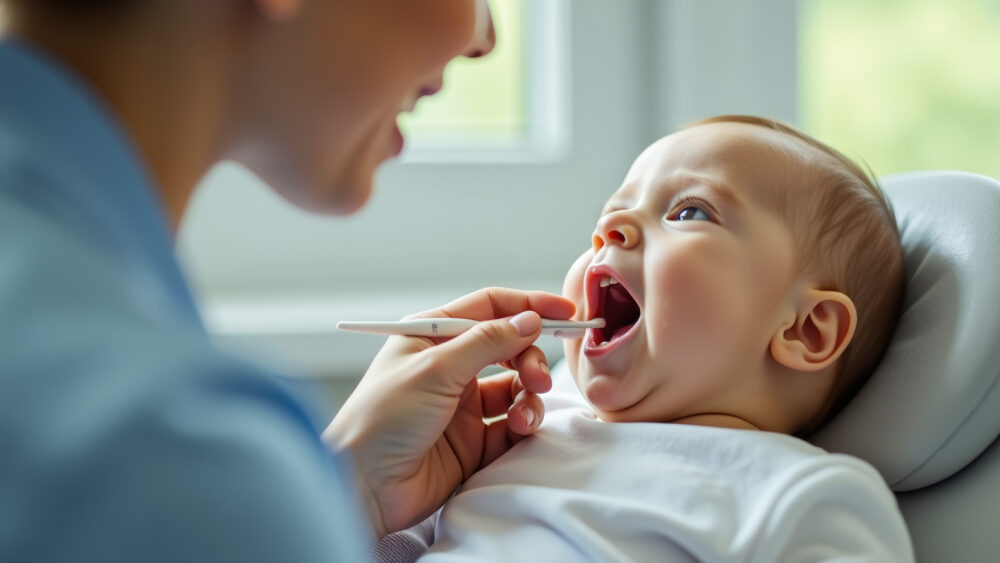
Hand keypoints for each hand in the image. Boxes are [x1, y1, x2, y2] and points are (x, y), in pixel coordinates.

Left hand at [322, 287, 574, 537]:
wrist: (362, 487)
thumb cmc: (381, 419)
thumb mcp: (435, 369)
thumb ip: (487, 342)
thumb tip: (529, 319)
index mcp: (431, 336)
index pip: (489, 308)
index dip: (528, 307)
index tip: (565, 312)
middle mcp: (449, 367)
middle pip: (509, 348)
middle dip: (530, 360)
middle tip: (538, 379)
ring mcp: (461, 405)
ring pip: (515, 388)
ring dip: (529, 397)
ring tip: (523, 415)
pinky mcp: (472, 442)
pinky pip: (512, 425)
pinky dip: (523, 424)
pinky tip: (518, 430)